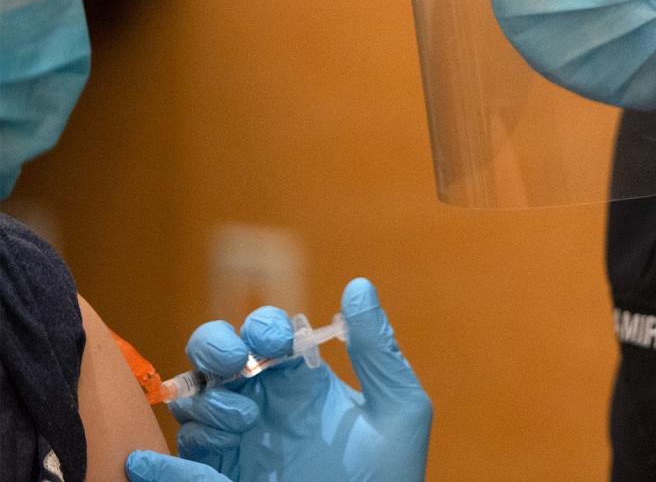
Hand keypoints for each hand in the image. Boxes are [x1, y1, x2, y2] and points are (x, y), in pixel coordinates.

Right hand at [125, 278, 430, 481]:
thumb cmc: (391, 475)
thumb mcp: (398, 410)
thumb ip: (377, 351)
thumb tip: (359, 286)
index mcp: (303, 381)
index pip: (265, 335)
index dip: (263, 325)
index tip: (278, 340)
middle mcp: (264, 404)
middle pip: (213, 357)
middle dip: (213, 345)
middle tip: (233, 361)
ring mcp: (239, 441)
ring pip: (192, 403)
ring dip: (207, 403)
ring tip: (243, 422)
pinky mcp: (222, 478)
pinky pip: (184, 461)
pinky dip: (175, 458)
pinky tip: (165, 457)